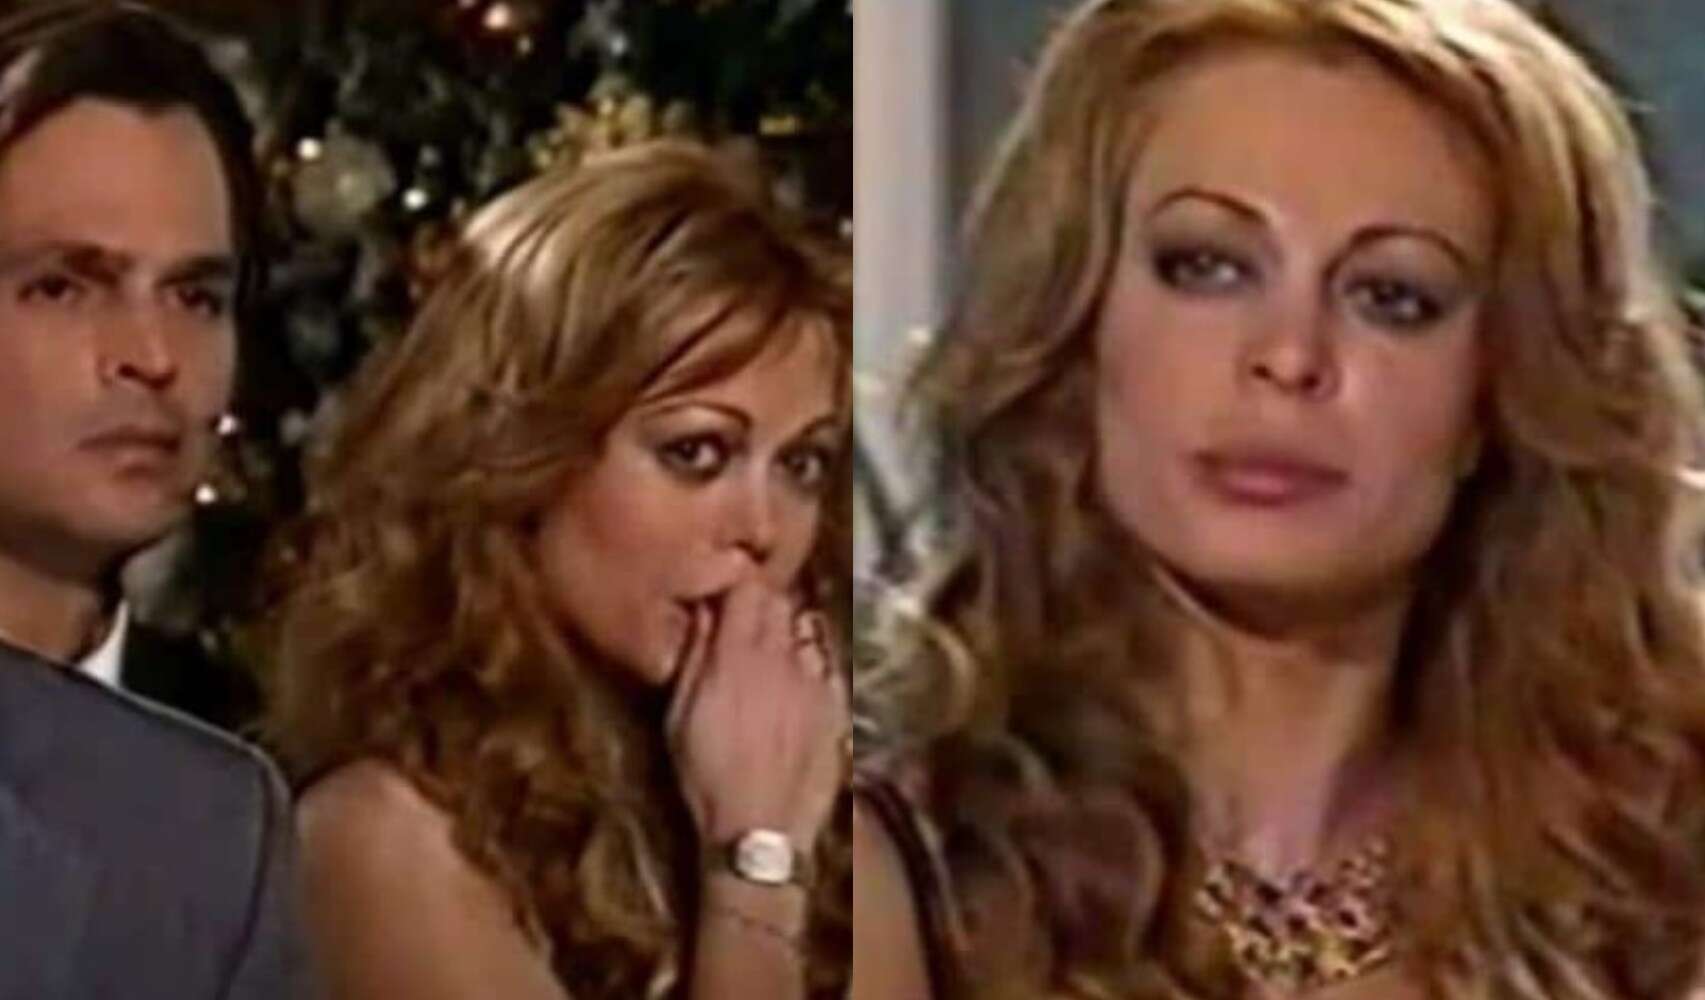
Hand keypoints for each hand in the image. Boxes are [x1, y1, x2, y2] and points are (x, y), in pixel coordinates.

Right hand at [666, 576, 847, 856]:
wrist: (762, 831)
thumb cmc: (705, 777)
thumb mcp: (679, 717)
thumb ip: (693, 658)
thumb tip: (701, 611)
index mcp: (735, 656)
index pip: (746, 589)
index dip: (736, 584)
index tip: (725, 591)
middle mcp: (780, 657)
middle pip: (779, 602)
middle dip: (762, 602)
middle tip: (746, 619)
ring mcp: (815, 680)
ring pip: (806, 629)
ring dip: (788, 630)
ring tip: (773, 648)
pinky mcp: (838, 704)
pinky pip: (828, 663)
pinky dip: (813, 661)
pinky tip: (799, 678)